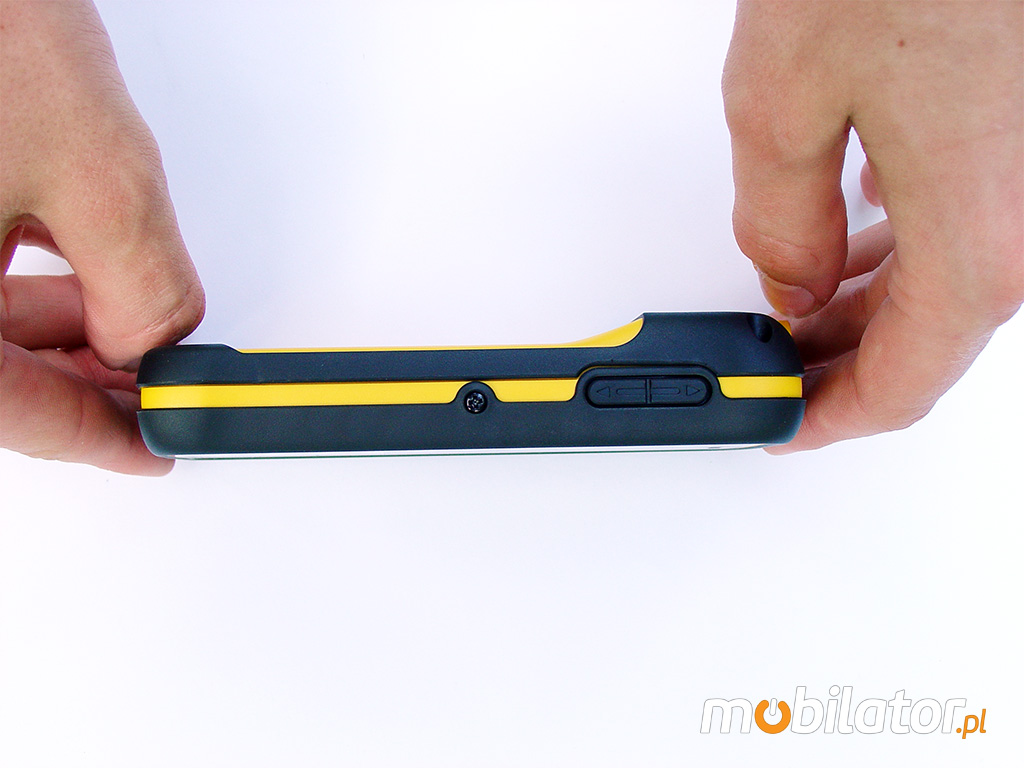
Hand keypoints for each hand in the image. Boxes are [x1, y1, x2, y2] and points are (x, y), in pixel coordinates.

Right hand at [1, 0, 203, 474]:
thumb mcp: (95, 172)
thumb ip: (144, 289)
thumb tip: (157, 348)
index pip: (16, 415)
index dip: (101, 439)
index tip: (160, 448)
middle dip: (84, 373)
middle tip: (156, 371)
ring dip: (58, 324)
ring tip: (121, 298)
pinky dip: (21, 277)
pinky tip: (65, 257)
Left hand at [722, 0, 1021, 451]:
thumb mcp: (783, 94)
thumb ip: (779, 218)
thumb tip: (789, 279)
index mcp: (983, 233)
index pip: (902, 384)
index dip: (829, 417)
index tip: (778, 423)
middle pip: (931, 334)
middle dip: (839, 355)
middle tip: (768, 359)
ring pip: (953, 272)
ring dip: (869, 296)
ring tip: (795, 298)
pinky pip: (972, 209)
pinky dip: (903, 233)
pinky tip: (860, 218)